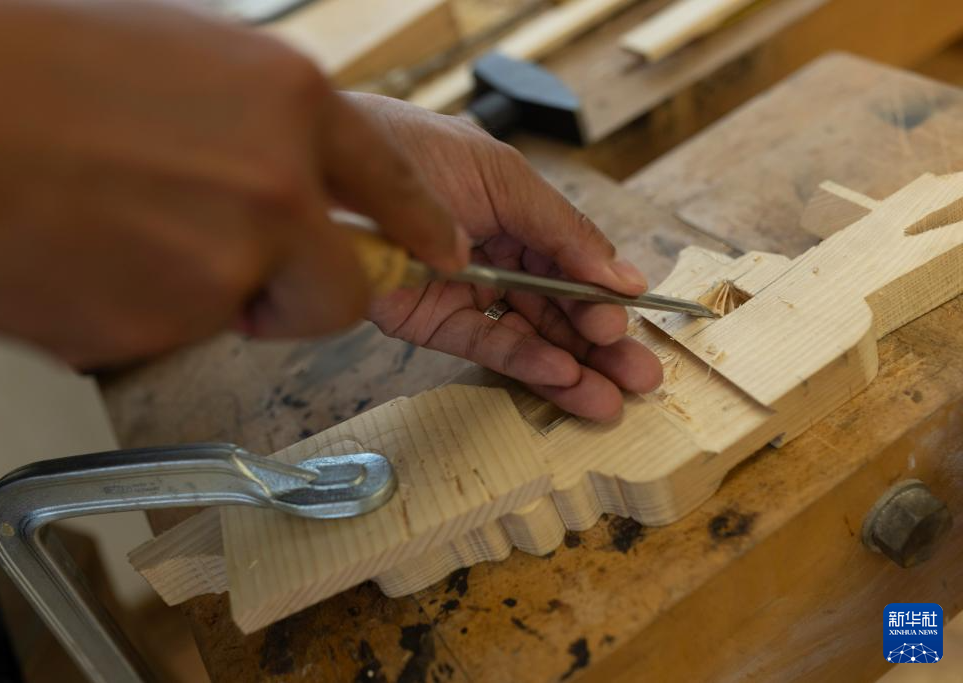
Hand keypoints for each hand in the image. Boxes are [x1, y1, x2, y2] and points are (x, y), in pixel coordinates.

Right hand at [0, 0, 464, 366]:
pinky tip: (92, 255)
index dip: (423, 228)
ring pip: (254, 313)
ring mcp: (225, 264)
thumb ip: (263, 119)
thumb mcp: (186, 53)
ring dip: (208, 292)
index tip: (445, 254)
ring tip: (128, 233)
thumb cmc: (34, 67)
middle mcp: (277, 187)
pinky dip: (144, 308)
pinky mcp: (166, 327)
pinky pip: (180, 333)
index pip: (396, 186)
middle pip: (347, 289)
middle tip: (253, 276)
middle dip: (309, 294)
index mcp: (290, 104)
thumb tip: (297, 164)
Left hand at [349, 94, 662, 419]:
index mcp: (513, 209)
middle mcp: (493, 251)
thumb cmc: (413, 154)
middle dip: (600, 343)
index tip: (635, 323)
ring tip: (611, 399)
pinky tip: (562, 377)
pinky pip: (486, 345)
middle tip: (641, 378)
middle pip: (557, 305)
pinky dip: (524, 362)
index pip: (571, 260)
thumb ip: (564, 229)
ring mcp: (462, 289)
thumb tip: (624, 278)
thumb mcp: (503, 178)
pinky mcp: (429, 321)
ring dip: (571, 366)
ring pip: (527, 333)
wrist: (326, 177)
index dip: (603, 294)